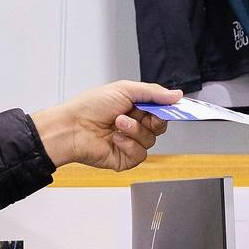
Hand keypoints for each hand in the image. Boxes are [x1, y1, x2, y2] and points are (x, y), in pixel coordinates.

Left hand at [33, 81, 179, 171]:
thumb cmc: (90, 106)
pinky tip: (115, 139)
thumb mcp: (124, 89)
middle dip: (152, 120)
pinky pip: (140, 155)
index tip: (174, 107)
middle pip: (160, 127)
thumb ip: (153, 93)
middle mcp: (133, 126)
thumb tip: (176, 95)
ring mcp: (129, 143)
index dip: (167, 110)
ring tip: (117, 124)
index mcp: (134, 108)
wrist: (72, 127)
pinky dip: (129, 145)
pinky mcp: (125, 159)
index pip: (160, 110)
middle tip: (140, 113)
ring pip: (150, 140)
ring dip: (135, 130)